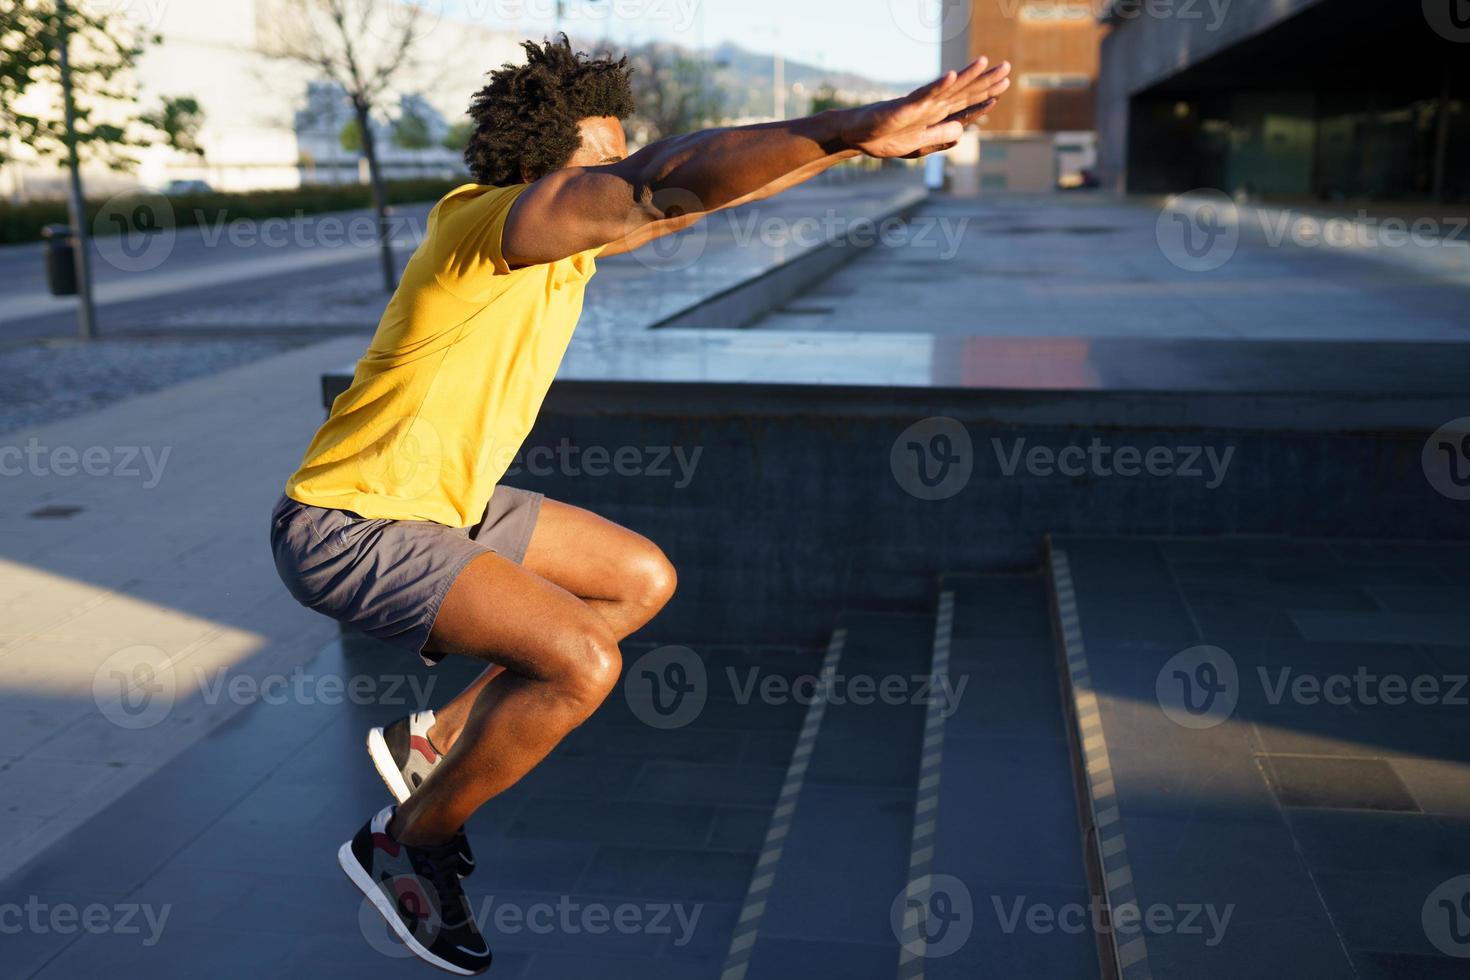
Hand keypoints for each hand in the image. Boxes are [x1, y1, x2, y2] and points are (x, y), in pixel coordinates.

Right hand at [840, 57, 1011, 159]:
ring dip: (968, 76)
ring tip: (986, 63)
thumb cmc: (885, 138)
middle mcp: (931, 106)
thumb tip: (962, 132)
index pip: (964, 106)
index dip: (983, 99)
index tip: (1002, 89)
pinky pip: (924, 94)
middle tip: (1007, 68)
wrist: (858, 136)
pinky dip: (938, 85)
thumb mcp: (918, 145)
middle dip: (986, 81)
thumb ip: (939, 137)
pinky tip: (953, 75)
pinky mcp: (905, 106)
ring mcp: (919, 105)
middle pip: (963, 92)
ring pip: (948, 89)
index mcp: (934, 116)